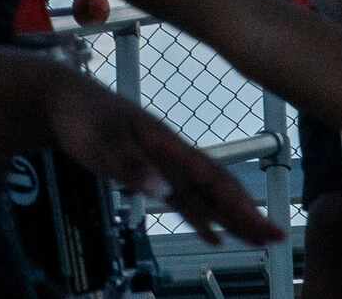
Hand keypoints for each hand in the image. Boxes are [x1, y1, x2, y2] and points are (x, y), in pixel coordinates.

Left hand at [47, 73, 279, 246]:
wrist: (63, 99)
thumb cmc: (82, 116)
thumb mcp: (100, 140)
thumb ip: (130, 164)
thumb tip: (163, 192)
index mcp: (166, 144)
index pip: (211, 177)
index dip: (238, 201)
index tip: (264, 221)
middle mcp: (172, 155)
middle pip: (217, 188)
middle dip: (247, 213)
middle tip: (278, 238)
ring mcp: (163, 164)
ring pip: (204, 197)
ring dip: (231, 218)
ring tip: (260, 242)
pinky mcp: (150, 172)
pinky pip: (182, 199)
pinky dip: (200, 218)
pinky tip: (215, 237)